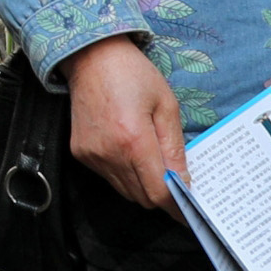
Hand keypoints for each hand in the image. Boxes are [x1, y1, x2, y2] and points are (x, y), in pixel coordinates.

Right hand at [65, 35, 186, 214]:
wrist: (91, 58)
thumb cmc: (132, 75)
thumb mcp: (166, 105)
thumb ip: (174, 148)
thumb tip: (184, 181)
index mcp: (134, 140)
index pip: (158, 192)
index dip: (177, 206)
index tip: (189, 213)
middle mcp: (109, 154)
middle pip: (142, 197)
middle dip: (162, 195)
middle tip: (176, 182)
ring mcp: (92, 156)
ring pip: (125, 191)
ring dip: (143, 185)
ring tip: (152, 160)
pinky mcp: (81, 154)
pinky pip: (109, 178)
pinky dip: (124, 173)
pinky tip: (129, 149)